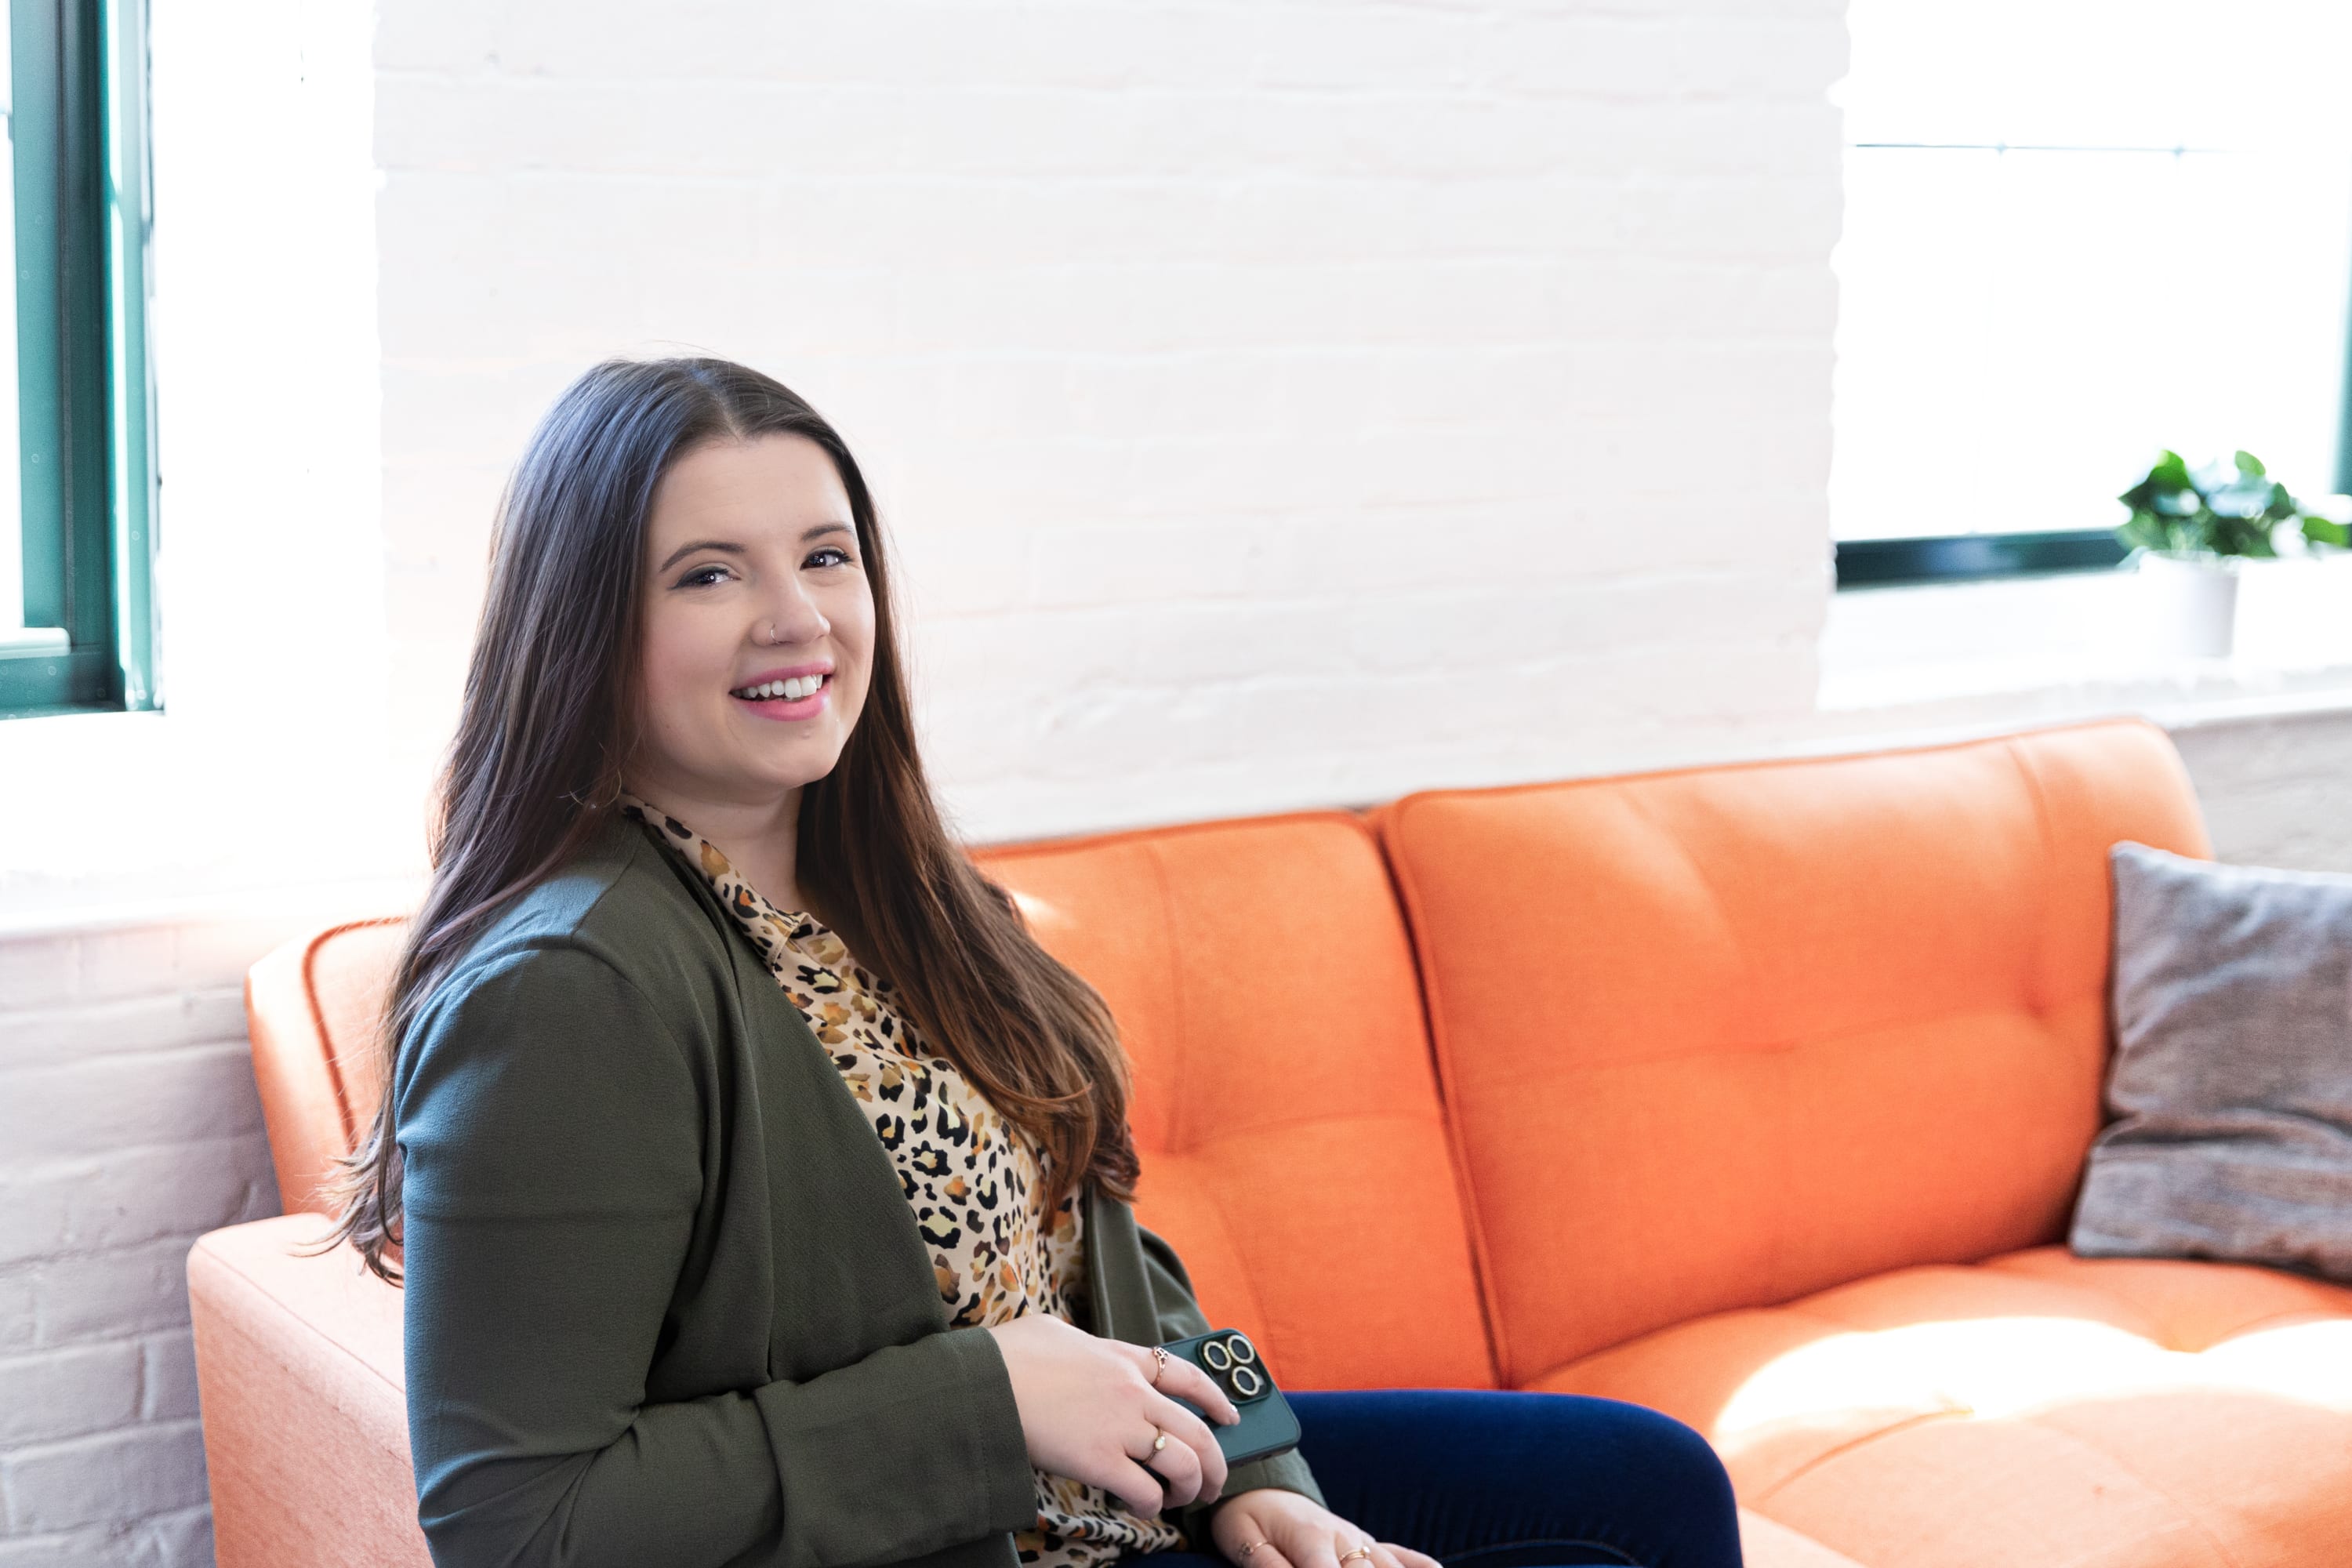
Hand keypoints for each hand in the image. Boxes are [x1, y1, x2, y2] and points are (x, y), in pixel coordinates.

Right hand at [986, 1315, 1237, 1517]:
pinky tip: (1145, 1508)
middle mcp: (1131, 1391)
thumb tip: (1080, 1349)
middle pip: (1197, 1429)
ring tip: (1183, 1500)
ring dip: (1190, 1486)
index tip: (1229, 1416)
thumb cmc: (1009, 1356)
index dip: (1215, 1398)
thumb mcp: (1056, 1333)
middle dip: (1215, 1461)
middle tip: (1214, 1481)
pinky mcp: (1100, 1460)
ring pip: (1182, 1461)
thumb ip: (1082, 1345)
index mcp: (1122, 1358)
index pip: (1186, 1375)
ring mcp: (1119, 1426)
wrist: (985, 1382)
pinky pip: (1145, 1489)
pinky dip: (1152, 1504)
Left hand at [1210, 1489, 1440, 1567]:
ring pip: (1389, 1566)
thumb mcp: (1244, 1541)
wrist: (1260, 1488)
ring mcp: (1360, 1540)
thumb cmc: (1248, 1519)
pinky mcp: (1367, 1543)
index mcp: (1311, 1538)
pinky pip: (1400, 1555)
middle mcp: (1344, 1538)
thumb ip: (1268, 1566)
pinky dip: (1420, 1565)